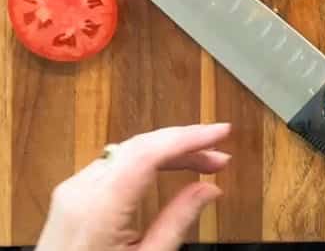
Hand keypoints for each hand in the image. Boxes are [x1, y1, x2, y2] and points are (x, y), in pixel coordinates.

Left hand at [35, 123, 231, 250]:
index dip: (189, 137)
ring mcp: (72, 190)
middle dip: (185, 143)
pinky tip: (168, 166)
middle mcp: (80, 191)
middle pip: (140, 147)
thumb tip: (208, 190)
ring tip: (202, 162)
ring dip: (168, 150)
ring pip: (129, 151)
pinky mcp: (72, 194)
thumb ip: (177, 223)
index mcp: (98, 209)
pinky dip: (147, 159)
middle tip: (219, 154)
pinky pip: (115, 162)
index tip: (220, 133)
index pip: (149, 153)